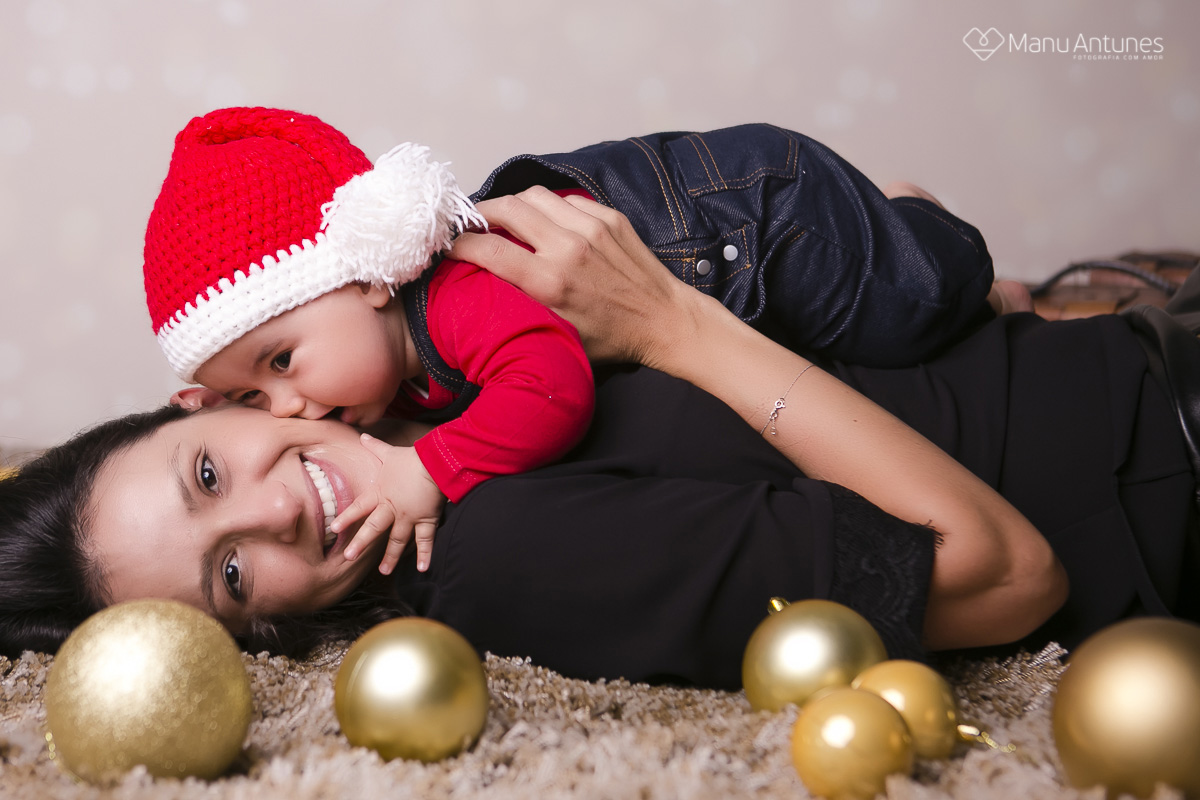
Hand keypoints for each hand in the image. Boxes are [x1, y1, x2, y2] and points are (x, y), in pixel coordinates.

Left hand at [333, 433, 444, 573]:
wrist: (436, 462)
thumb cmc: (412, 457)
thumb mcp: (390, 452)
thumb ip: (375, 447)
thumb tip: (362, 436)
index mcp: (381, 492)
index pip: (359, 507)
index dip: (346, 518)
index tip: (334, 529)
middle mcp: (392, 507)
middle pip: (373, 528)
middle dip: (361, 543)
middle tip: (349, 557)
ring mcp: (409, 516)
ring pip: (397, 540)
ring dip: (390, 557)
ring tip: (384, 571)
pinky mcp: (426, 519)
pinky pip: (425, 540)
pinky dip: (424, 555)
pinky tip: (421, 569)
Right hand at [446, 186, 702, 367]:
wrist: (665, 320)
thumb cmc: (614, 337)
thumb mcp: (556, 333)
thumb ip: (521, 306)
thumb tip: (485, 284)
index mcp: (551, 282)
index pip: (487, 249)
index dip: (459, 244)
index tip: (449, 245)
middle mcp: (568, 248)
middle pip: (505, 208)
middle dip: (480, 212)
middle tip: (472, 224)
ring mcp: (591, 227)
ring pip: (533, 195)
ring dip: (512, 204)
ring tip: (505, 219)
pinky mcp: (609, 217)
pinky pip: (565, 200)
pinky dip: (548, 208)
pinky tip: (547, 224)